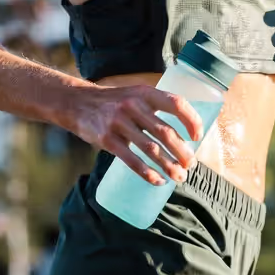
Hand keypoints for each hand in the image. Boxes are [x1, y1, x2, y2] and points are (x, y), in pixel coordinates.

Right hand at [68, 84, 204, 185]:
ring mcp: (119, 122)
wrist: (77, 103)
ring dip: (168, 166)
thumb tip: (183, 136)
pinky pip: (131, 160)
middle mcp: (133, 105)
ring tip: (179, 177)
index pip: (176, 103)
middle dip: (182, 152)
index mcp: (145, 93)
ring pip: (150, 149)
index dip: (191, 120)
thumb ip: (154, 108)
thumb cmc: (113, 103)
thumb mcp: (134, 95)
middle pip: (165, 132)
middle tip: (191, 165)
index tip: (198, 137)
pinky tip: (158, 181)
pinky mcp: (107, 139)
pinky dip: (147, 173)